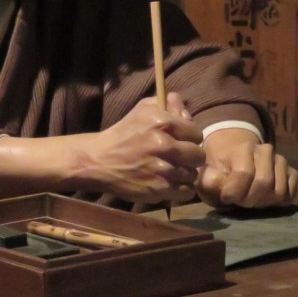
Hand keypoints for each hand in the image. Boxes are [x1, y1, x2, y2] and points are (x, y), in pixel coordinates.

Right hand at [81, 92, 205, 204]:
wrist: (99, 161)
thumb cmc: (124, 133)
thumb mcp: (143, 110)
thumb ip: (167, 104)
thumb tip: (186, 108)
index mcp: (162, 123)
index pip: (197, 133)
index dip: (191, 138)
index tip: (183, 141)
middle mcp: (164, 145)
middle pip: (198, 156)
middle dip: (191, 156)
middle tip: (181, 158)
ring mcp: (161, 170)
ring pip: (192, 175)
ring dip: (185, 173)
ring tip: (173, 171)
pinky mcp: (157, 189)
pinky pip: (185, 192)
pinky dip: (180, 189)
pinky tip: (170, 183)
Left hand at [195, 130, 297, 208]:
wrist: (234, 159)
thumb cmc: (220, 170)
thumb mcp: (208, 174)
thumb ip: (210, 180)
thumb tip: (220, 185)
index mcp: (243, 148)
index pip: (244, 172)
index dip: (235, 191)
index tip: (226, 198)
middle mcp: (266, 151)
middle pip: (264, 183)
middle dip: (249, 199)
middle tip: (240, 201)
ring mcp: (281, 161)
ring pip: (279, 191)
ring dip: (263, 202)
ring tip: (251, 199)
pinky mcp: (292, 173)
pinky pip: (291, 194)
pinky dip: (278, 203)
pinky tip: (264, 199)